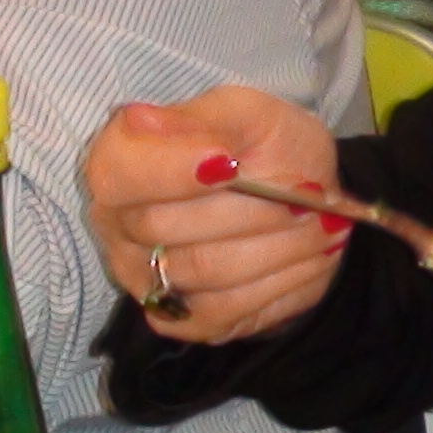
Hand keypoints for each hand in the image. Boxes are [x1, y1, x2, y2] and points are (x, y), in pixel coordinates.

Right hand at [81, 88, 351, 342]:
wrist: (302, 198)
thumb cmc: (267, 149)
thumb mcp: (250, 114)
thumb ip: (204, 118)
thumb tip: (141, 119)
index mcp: (118, 160)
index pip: (117, 173)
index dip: (169, 170)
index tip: (229, 160)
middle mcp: (117, 224)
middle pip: (161, 226)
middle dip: (247, 207)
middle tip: (304, 192)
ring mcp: (143, 277)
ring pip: (202, 270)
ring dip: (274, 245)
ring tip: (315, 221)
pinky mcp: (179, 319)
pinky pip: (222, 311)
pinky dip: (277, 282)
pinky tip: (305, 257)